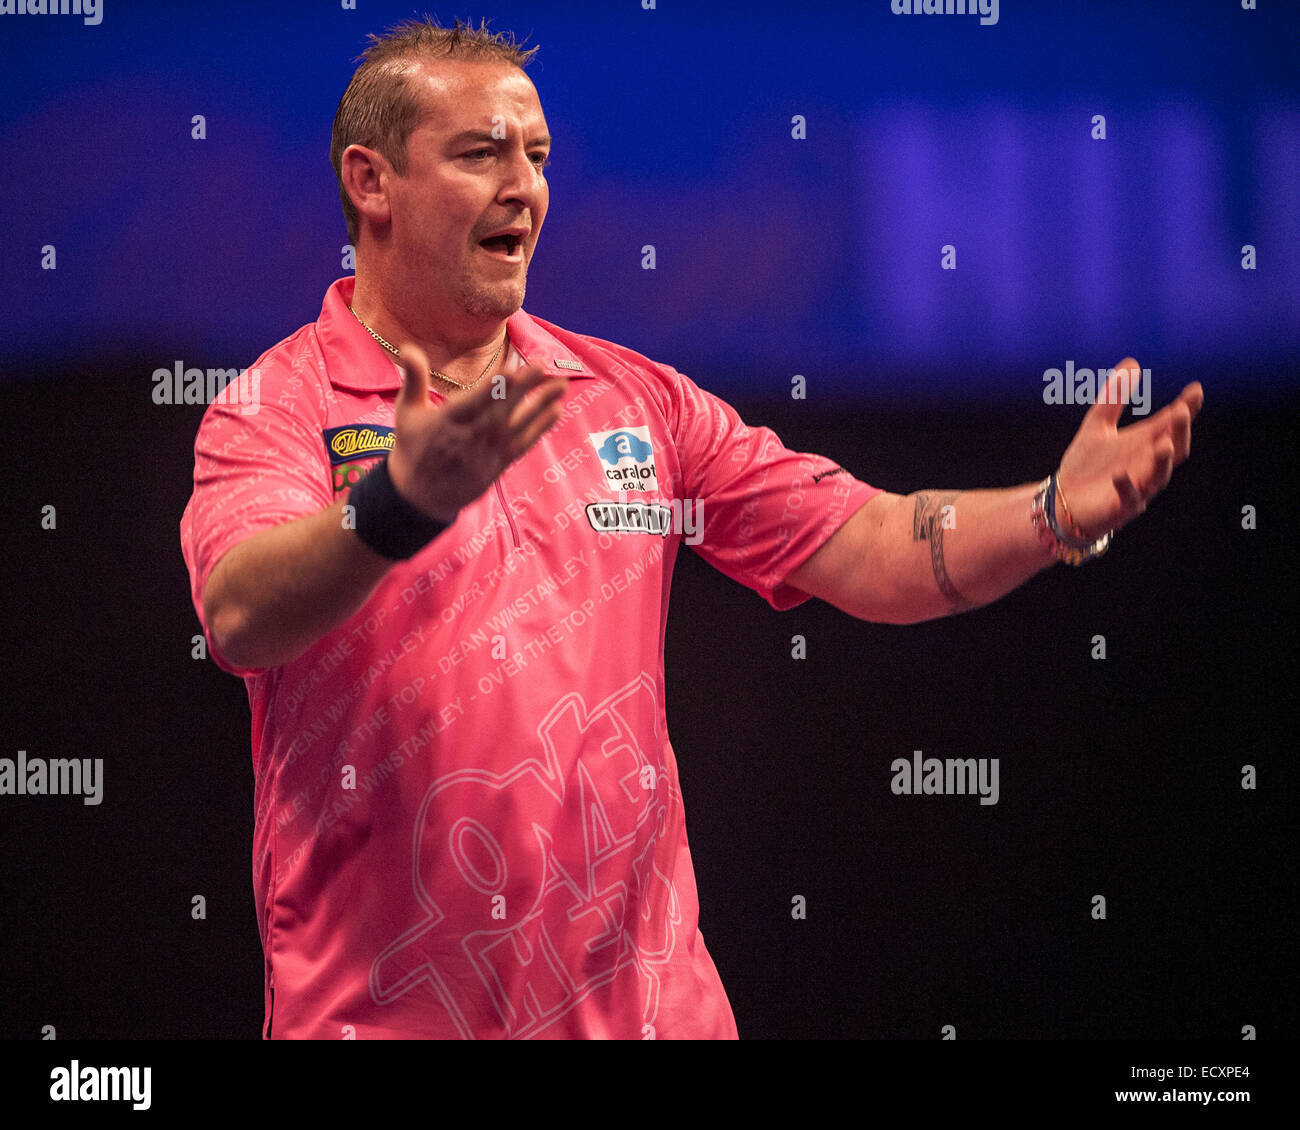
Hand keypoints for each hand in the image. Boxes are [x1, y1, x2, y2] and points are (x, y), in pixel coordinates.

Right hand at [386, 342, 567, 522]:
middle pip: (501, 409)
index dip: (493, 387)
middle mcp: (471, 436)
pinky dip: (541, 428)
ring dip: (541, 404)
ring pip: (519, 425)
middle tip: (542, 364)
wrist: (421, 496)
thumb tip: (407, 347)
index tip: (511, 369)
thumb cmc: (414, 448)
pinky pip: (524, 443)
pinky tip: (557, 410)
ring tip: (562, 384)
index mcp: (447, 421)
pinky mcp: (499, 463)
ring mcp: (488, 451)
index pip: (473, 401)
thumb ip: (413, 379)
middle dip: (523, 387)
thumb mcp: (407, 412)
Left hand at [1055, 358, 1202, 540]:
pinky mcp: (1120, 508)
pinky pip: (1129, 499)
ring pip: (1159, 476)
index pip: (1170, 423)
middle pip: (1174, 448)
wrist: (1063, 501)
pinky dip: (1126, 486)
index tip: (1195, 390)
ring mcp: (1138, 488)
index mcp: (1145, 443)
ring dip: (1162, 461)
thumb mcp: (1097, 424)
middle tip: (1181, 411)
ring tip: (1165, 444)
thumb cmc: (1086, 465)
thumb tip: (1133, 362)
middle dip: (1179, 431)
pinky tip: (1119, 475)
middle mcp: (1147, 465)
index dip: (1186, 408)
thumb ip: (1114, 397)